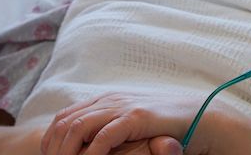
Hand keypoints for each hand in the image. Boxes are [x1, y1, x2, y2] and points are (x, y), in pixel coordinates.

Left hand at [41, 93, 202, 154]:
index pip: (65, 116)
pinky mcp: (136, 117)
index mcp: (106, 101)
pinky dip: (91, 154)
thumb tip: (90, 144)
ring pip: (79, 127)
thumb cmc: (164, 125)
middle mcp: (110, 100)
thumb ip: (110, 130)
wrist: (199, 115)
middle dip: (53, 146)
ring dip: (66, 151)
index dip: (51, 138)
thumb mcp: (130, 126)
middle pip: (66, 121)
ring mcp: (122, 106)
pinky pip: (105, 137)